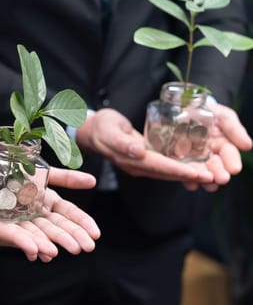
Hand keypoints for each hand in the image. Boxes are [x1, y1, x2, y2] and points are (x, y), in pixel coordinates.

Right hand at [0, 172, 99, 262]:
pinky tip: (69, 230)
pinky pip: (31, 216)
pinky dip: (49, 221)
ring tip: (81, 244)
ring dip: (58, 235)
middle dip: (51, 240)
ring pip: (33, 227)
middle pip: (24, 233)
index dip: (19, 241)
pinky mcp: (5, 209)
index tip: (38, 250)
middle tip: (76, 248)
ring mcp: (0, 218)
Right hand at [77, 108, 213, 182]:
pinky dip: (179, 169)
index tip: (195, 173)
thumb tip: (139, 153)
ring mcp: (140, 165)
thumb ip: (122, 142)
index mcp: (129, 159)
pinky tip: (193, 168)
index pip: (158, 166)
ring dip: (186, 175)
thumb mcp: (109, 130)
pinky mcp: (144, 161)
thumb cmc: (102, 127)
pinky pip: (164, 168)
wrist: (93, 131)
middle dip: (188, 176)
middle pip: (166, 173)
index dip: (177, 170)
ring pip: (167, 173)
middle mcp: (137, 166)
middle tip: (211, 178)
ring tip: (208, 176)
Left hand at [183, 103, 252, 191]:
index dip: (232, 162)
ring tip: (208, 184)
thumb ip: (234, 129)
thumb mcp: (222, 116)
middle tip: (221, 179)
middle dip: (219, 174)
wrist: (179, 106)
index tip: (234, 169)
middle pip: (215, 167)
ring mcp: (192, 159)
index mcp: (222, 145)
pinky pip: (181, 171)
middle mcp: (208, 155)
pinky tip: (191, 184)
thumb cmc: (204, 110)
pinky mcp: (176, 160)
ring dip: (205, 180)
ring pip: (200, 172)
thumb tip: (248, 146)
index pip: (229, 155)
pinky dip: (186, 179)